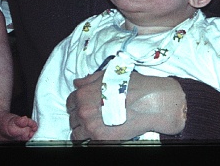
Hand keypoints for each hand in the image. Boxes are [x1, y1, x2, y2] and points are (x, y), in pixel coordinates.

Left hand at [66, 71, 186, 141]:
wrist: (149, 102)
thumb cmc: (131, 86)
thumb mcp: (108, 75)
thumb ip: (89, 80)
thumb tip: (77, 83)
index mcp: (83, 94)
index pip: (70, 103)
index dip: (77, 105)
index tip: (84, 107)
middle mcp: (83, 110)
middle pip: (73, 119)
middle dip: (81, 118)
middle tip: (92, 118)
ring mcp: (91, 126)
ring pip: (76, 134)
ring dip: (83, 132)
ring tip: (94, 129)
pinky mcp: (100, 139)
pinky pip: (88, 144)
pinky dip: (92, 141)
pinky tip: (101, 136)